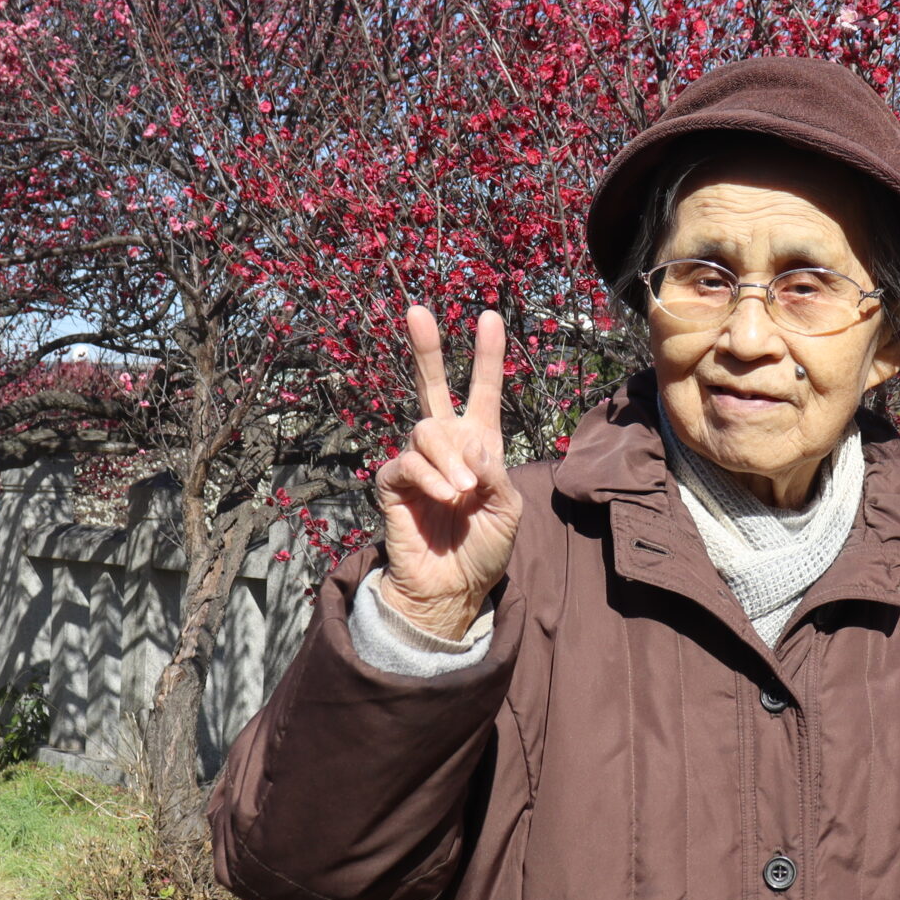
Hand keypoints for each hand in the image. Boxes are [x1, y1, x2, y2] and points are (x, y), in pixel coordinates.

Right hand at [371, 305, 521, 640]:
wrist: (452, 588)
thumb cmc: (483, 550)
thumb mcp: (506, 511)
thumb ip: (495, 475)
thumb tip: (471, 446)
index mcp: (479, 444)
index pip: (483, 391)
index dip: (487, 356)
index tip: (489, 316)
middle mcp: (446, 445)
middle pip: (431, 386)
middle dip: (426, 348)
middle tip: (416, 311)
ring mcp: (417, 462)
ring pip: (426, 430)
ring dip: (449, 458)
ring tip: (463, 494)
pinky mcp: (393, 483)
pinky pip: (407, 463)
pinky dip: (431, 477)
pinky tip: (447, 497)